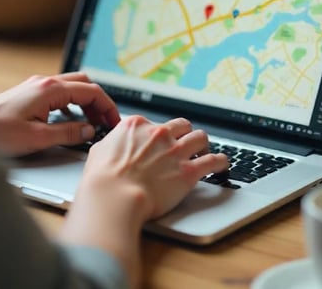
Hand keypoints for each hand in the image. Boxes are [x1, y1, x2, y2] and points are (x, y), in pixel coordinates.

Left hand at [0, 72, 120, 156]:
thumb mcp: (38, 138)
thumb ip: (69, 133)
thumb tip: (90, 131)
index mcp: (50, 89)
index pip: (92, 91)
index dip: (108, 107)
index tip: (114, 122)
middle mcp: (44, 83)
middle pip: (85, 83)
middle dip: (99, 101)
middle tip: (106, 121)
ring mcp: (36, 87)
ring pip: (73, 86)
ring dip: (86, 102)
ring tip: (92, 123)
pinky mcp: (29, 94)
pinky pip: (60, 93)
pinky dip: (73, 103)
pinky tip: (71, 120)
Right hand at [80, 115, 228, 220]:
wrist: (114, 198)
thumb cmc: (101, 180)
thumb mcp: (99, 152)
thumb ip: (113, 144)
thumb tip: (113, 144)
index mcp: (138, 126)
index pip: (155, 123)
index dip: (158, 134)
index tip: (160, 142)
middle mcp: (160, 134)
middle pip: (182, 125)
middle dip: (184, 134)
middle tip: (184, 145)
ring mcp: (176, 151)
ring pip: (200, 137)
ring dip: (203, 144)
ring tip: (204, 152)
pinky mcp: (189, 170)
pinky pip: (214, 160)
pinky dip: (220, 161)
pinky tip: (222, 164)